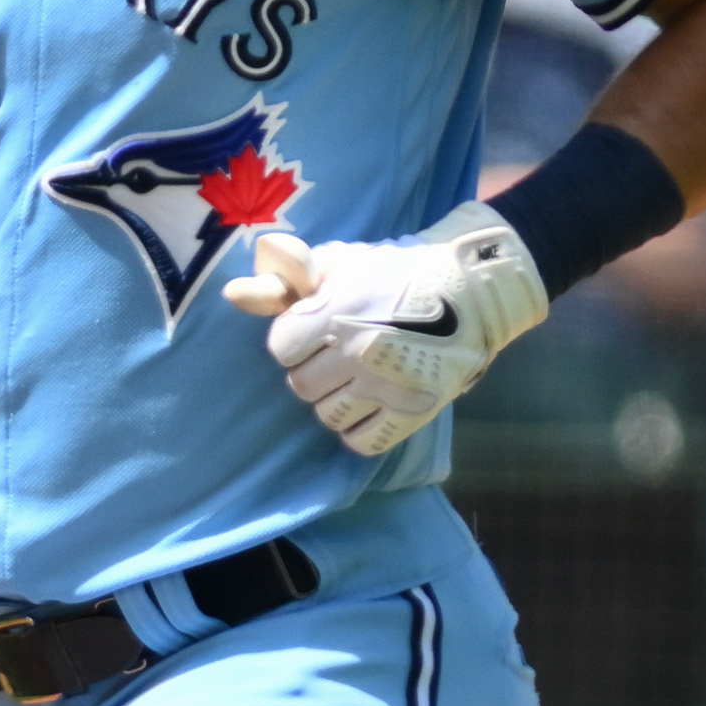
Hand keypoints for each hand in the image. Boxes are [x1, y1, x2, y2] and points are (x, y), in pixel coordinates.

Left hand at [229, 206, 545, 457]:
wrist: (474, 287)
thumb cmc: (397, 271)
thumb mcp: (339, 263)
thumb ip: (284, 280)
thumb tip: (232, 293)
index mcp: (337, 312)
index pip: (281, 349)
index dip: (297, 338)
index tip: (320, 328)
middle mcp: (359, 352)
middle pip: (301, 386)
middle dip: (315, 369)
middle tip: (342, 352)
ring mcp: (388, 386)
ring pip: (328, 416)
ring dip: (336, 400)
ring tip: (358, 377)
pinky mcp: (414, 411)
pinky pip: (362, 441)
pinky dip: (360, 428)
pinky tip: (372, 403)